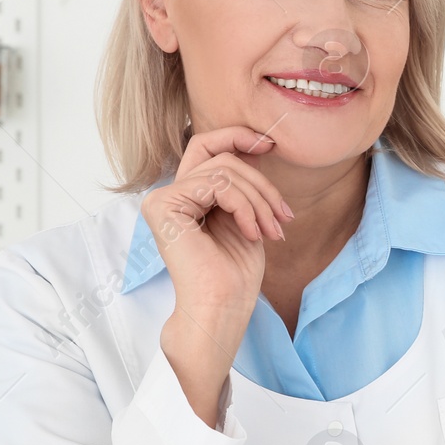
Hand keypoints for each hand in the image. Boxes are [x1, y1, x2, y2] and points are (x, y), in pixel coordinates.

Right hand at [142, 125, 292, 318]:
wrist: (223, 308)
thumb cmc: (236, 273)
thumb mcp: (247, 216)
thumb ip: (241, 182)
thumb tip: (255, 145)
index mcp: (185, 196)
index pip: (208, 146)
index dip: (238, 136)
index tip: (271, 144)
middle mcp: (168, 195)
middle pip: (221, 156)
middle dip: (261, 183)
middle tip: (283, 216)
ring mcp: (161, 199)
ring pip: (224, 169)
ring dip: (259, 199)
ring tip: (272, 230)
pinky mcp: (163, 206)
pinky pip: (216, 184)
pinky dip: (245, 207)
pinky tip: (251, 233)